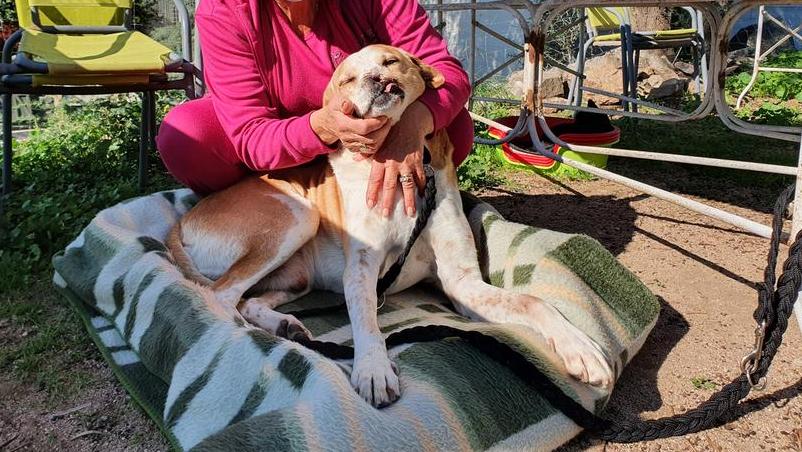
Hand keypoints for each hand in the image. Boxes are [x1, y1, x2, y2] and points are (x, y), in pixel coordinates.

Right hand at [310, 96, 389, 153]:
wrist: (327, 123)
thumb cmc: (335, 109)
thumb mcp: (336, 101)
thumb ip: (343, 102)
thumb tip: (348, 105)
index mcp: (343, 125)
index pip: (364, 128)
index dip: (377, 123)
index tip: (384, 116)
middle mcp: (347, 137)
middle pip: (371, 139)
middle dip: (383, 130)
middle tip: (388, 121)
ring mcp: (350, 145)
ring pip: (372, 146)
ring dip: (382, 137)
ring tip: (385, 126)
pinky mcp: (354, 149)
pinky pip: (370, 150)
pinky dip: (378, 143)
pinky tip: (380, 133)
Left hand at [365, 101, 433, 217]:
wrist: (408, 123)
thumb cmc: (390, 134)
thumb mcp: (377, 142)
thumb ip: (366, 152)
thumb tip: (355, 159)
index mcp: (380, 160)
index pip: (374, 180)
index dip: (372, 193)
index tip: (370, 205)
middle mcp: (392, 163)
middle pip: (389, 186)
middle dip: (388, 202)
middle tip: (386, 215)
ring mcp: (406, 163)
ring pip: (407, 185)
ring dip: (409, 200)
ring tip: (410, 213)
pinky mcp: (418, 162)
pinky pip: (420, 177)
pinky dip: (421, 187)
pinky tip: (421, 196)